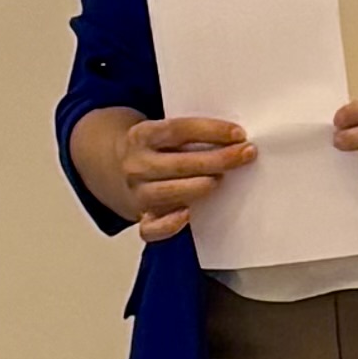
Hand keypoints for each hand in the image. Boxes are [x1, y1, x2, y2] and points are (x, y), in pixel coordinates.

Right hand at [86, 107, 251, 242]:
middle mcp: (137, 165)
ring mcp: (137, 193)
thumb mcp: (160, 130)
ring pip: (168, 193)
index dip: (210, 130)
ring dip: (199, 187)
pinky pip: (151, 228)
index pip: (178, 130)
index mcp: (141, 136)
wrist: (111, 164)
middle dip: (218, 159)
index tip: (238, 134)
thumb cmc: (153, 147)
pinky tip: (188, 215)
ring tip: (222, 180)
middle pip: (179, 163)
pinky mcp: (140, 217)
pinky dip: (169, 225)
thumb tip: (234, 137)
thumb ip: (188, 133)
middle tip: (246, 154)